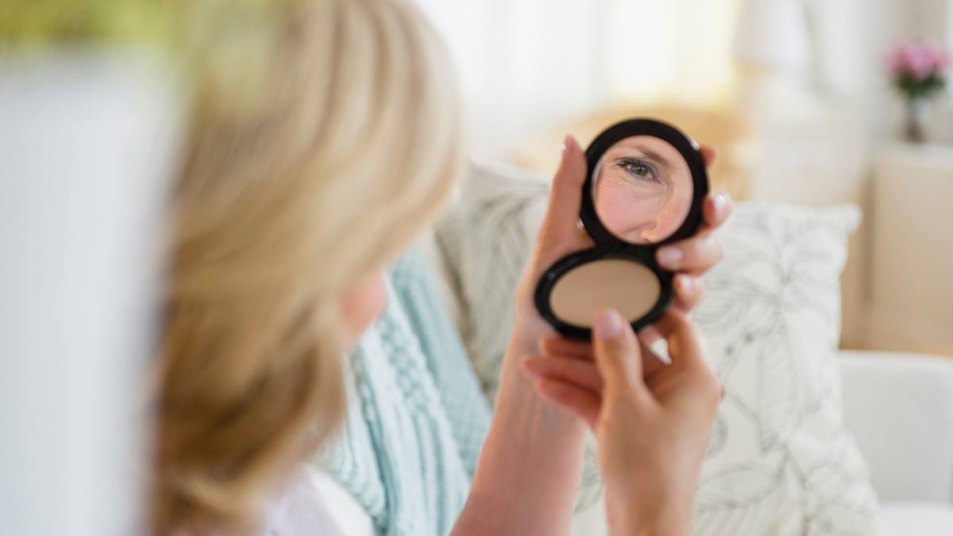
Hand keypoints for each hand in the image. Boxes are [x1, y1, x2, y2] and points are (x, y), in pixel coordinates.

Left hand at [511, 136, 729, 350]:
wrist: (541, 339)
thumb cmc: (547, 288)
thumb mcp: (555, 236)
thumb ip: (567, 191)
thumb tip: (571, 141)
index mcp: (637, 227)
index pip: (677, 194)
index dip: (698, 171)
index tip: (708, 154)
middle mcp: (657, 251)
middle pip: (704, 224)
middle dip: (716, 211)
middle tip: (708, 207)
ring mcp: (663, 282)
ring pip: (705, 260)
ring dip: (698, 253)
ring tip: (669, 258)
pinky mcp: (662, 317)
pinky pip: (688, 302)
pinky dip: (689, 291)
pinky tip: (678, 287)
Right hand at [522, 309, 720, 534]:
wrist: (646, 524)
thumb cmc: (648, 465)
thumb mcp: (627, 400)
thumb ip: (616, 354)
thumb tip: (610, 315)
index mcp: (693, 377)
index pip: (676, 327)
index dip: (645, 311)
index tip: (612, 298)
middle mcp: (676, 391)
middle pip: (629, 355)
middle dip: (585, 350)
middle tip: (548, 340)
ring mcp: (653, 412)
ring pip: (609, 380)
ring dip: (570, 373)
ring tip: (531, 366)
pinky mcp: (632, 432)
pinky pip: (602, 404)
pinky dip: (575, 397)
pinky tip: (544, 389)